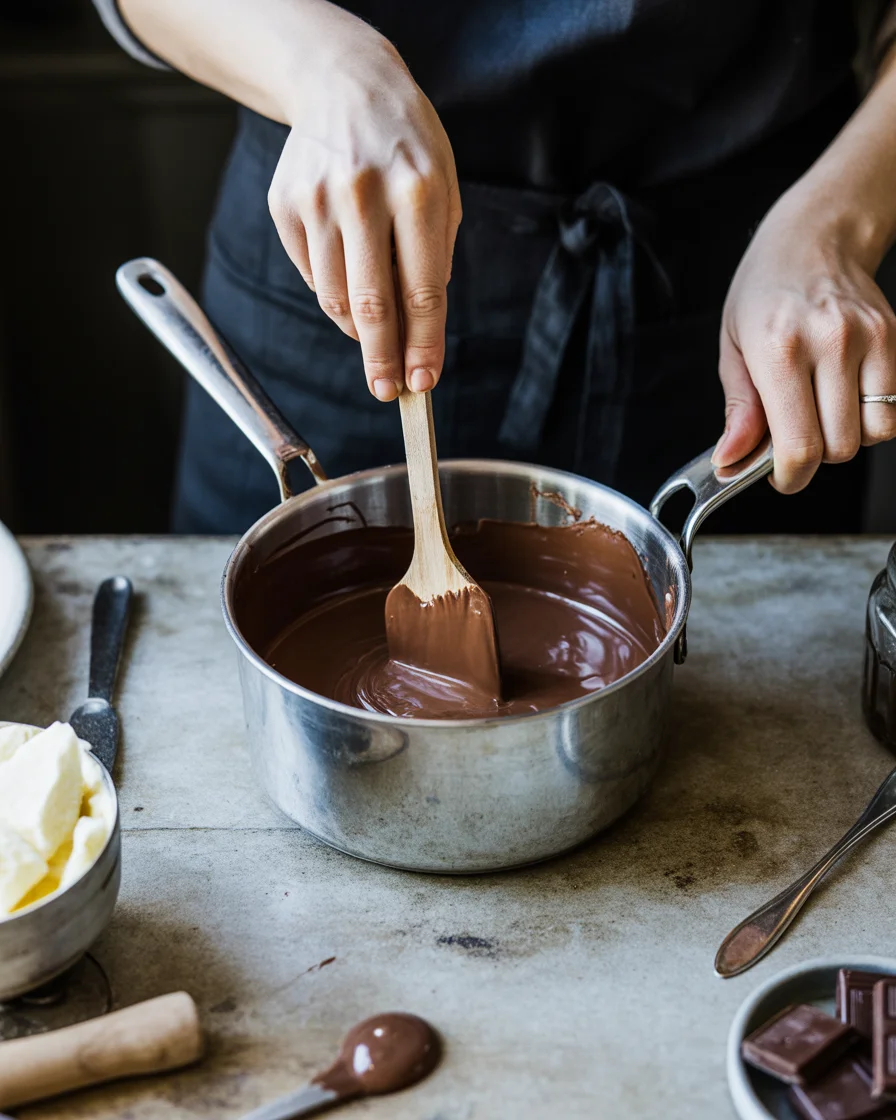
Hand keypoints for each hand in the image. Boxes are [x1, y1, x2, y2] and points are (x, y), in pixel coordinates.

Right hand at [268, 24, 460, 400]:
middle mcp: (362, 193)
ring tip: (373, 331)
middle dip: (382, 360)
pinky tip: (348, 274)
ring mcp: (316, 199)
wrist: (343, 83)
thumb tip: (416, 333)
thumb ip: (434, 258)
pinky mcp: (285, 205)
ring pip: (335, 298)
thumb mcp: (443, 188)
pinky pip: (310, 276)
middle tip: (387, 391)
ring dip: (358, 329)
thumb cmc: (407, 145)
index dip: (423, 345)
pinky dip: (333, 293)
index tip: (422, 382)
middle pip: (372, 304)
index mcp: (416, 190)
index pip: (422, 290)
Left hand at [714, 189, 895, 491]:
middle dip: (815, 456)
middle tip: (796, 435)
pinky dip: (871, 416)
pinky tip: (845, 396)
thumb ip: (738, 410)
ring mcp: (867, 338)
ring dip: (847, 437)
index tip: (782, 476)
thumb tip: (731, 460)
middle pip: (838, 446)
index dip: (790, 476)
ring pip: (872, 433)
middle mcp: (827, 342)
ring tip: (821, 412)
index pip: (799, 444)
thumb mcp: (732, 348)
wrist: (814, 236)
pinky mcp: (892, 337)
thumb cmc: (763, 290)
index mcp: (778, 350)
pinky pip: (893, 408)